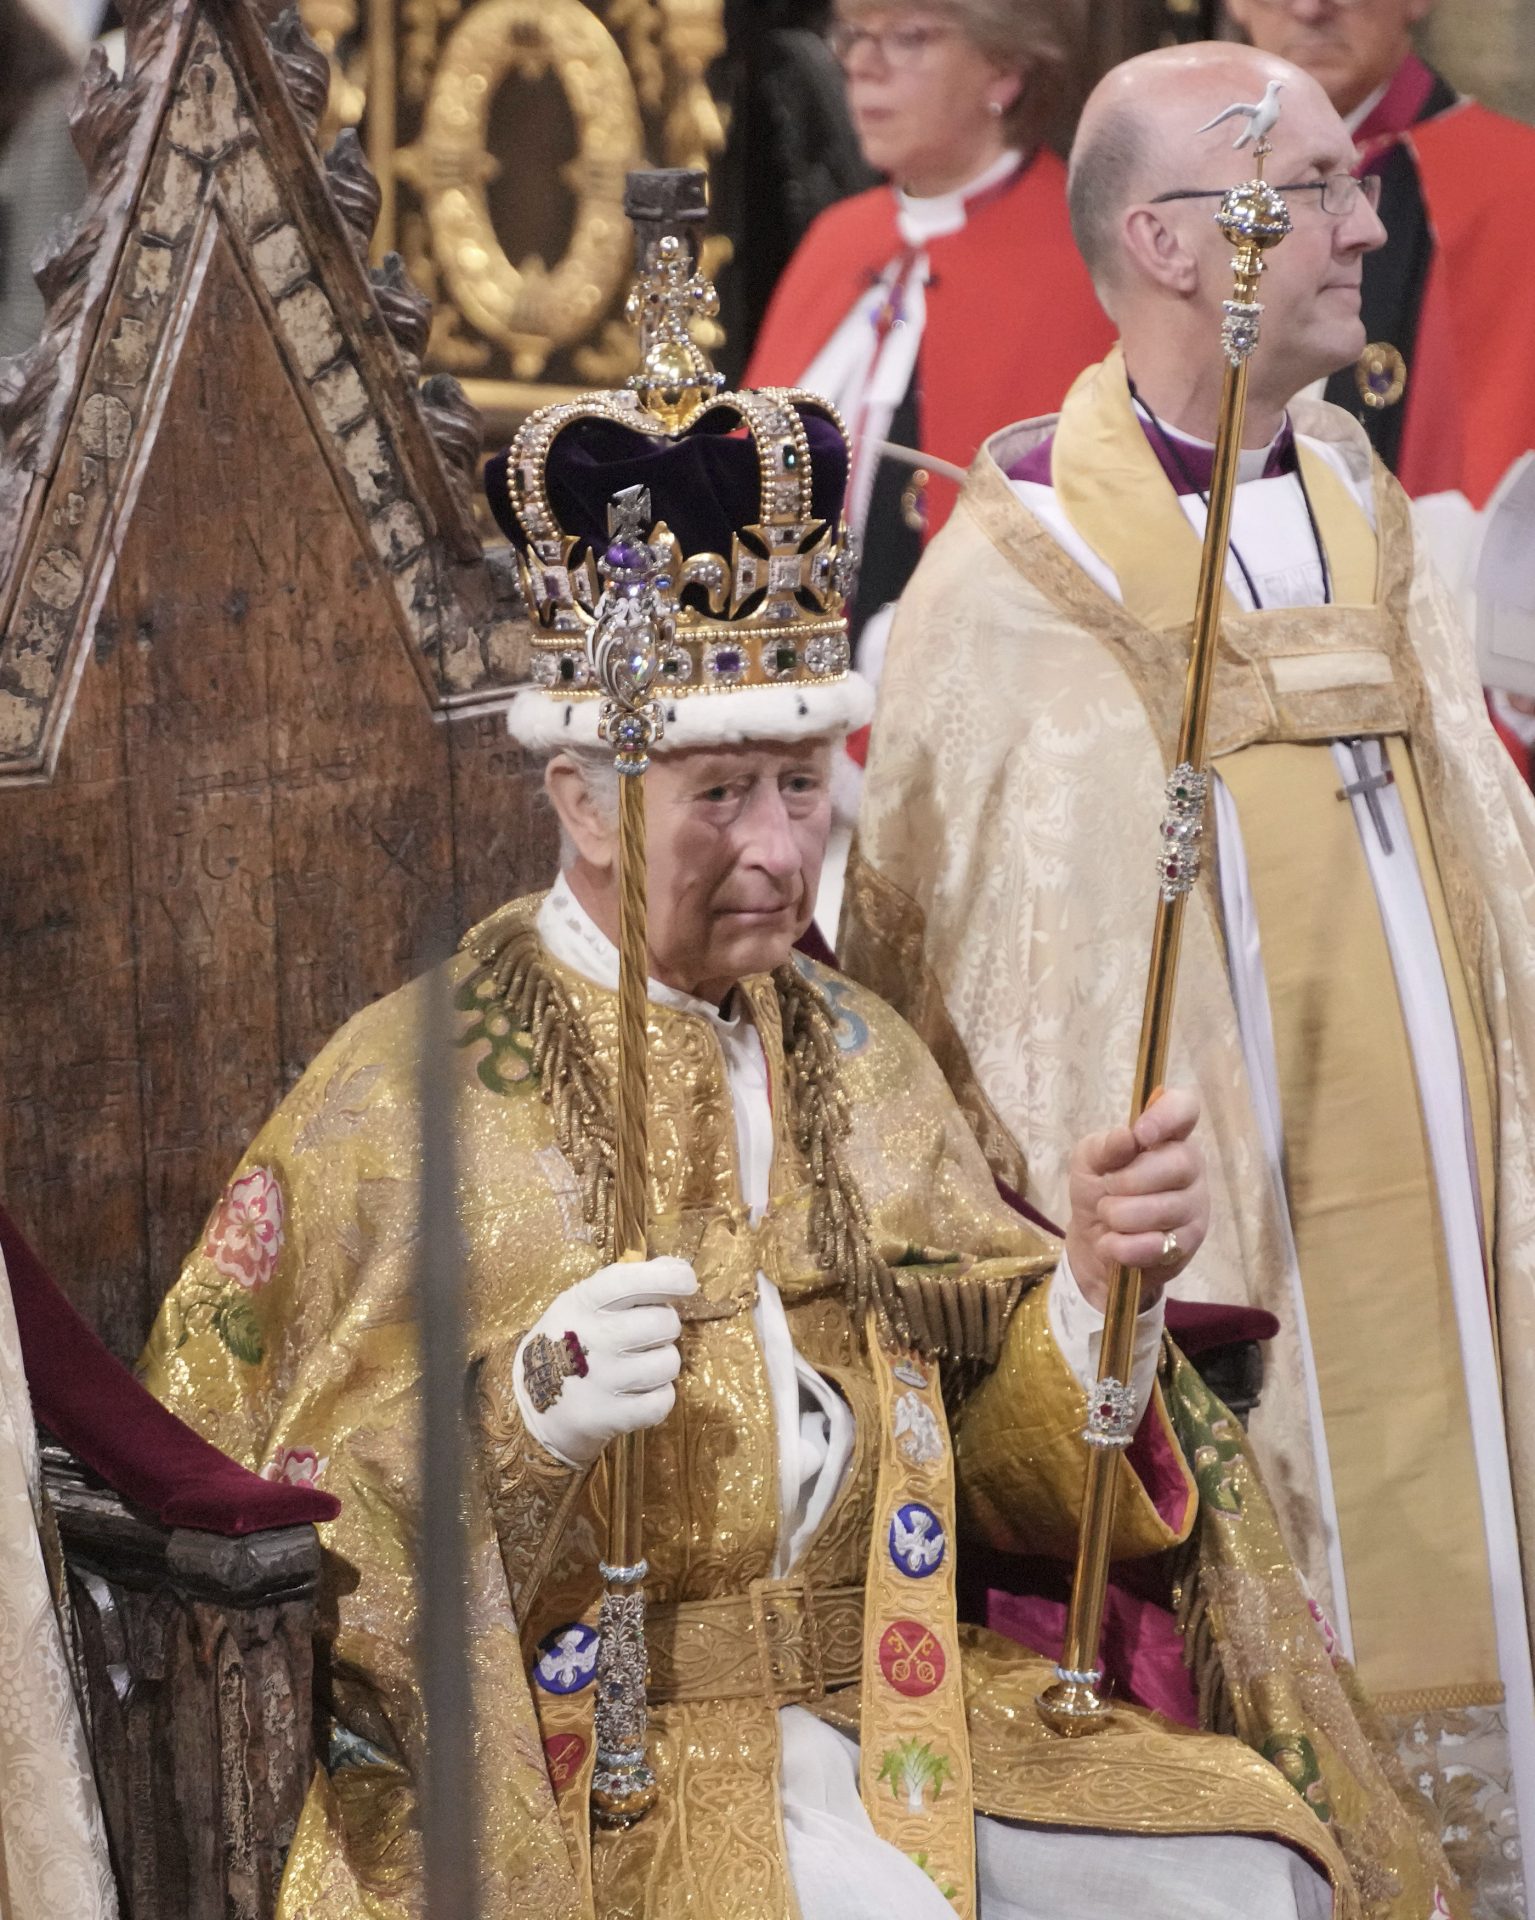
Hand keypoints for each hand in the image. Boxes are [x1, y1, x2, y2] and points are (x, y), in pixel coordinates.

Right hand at [514, 1256, 697, 1467]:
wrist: (534, 1405)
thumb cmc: (570, 1342)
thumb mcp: (585, 1302)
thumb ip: (630, 1282)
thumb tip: (679, 1270)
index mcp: (582, 1302)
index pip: (630, 1280)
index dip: (667, 1277)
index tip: (687, 1282)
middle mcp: (591, 1337)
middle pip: (662, 1322)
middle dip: (666, 1326)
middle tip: (648, 1335)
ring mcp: (600, 1379)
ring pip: (668, 1363)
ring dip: (662, 1364)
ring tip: (639, 1366)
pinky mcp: (608, 1416)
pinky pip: (662, 1401)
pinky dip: (659, 1398)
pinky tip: (639, 1392)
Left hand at [1064, 1087, 1207, 1310]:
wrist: (1093, 1242)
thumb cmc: (1097, 1189)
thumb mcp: (1089, 1162)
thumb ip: (1105, 1147)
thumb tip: (1127, 1137)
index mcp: (1167, 1136)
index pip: (1185, 1109)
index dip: (1167, 1116)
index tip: (1141, 1134)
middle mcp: (1190, 1166)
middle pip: (1178, 1163)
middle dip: (1129, 1180)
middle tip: (1107, 1188)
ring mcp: (1195, 1205)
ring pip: (1164, 1208)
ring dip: (1120, 1216)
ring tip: (1108, 1217)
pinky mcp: (1188, 1243)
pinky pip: (1156, 1245)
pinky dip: (1122, 1246)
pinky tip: (1112, 1243)